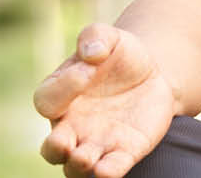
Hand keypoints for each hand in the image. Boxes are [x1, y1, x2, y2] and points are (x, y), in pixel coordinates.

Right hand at [34, 23, 176, 177]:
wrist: (153, 75)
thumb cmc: (120, 55)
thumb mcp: (110, 37)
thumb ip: (95, 37)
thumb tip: (91, 53)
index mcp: (61, 95)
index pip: (47, 100)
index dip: (63, 88)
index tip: (88, 70)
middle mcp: (72, 125)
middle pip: (51, 149)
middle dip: (55, 149)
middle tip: (65, 143)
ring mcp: (97, 143)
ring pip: (75, 169)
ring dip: (78, 167)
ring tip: (87, 159)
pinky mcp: (124, 153)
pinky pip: (111, 170)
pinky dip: (107, 173)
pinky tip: (109, 170)